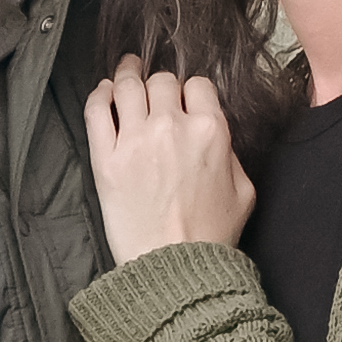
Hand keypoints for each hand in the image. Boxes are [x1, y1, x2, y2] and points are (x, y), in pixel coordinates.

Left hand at [84, 55, 254, 263]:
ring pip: (127, 85)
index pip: (198, 85)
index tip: (183, 99)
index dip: (190, 90)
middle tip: (153, 90)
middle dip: (159, 84)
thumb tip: (214, 135)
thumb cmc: (211, 236)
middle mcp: (172, 127)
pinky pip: (97, 110)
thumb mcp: (243, 191)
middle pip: (161, 81)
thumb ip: (230, 153)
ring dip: (126, 75)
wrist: (176, 269)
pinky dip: (99, 95)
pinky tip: (103, 93)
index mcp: (211, 131)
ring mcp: (135, 140)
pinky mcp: (106, 158)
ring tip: (124, 73)